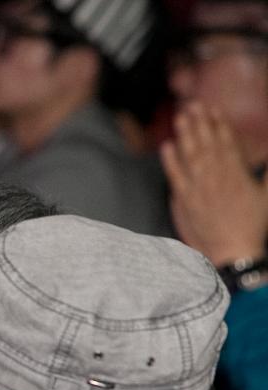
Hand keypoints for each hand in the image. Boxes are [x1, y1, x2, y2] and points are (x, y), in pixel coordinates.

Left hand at [161, 102, 267, 265]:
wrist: (232, 251)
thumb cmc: (252, 225)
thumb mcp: (267, 194)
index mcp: (237, 172)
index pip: (226, 141)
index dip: (219, 123)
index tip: (214, 109)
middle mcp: (217, 176)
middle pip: (207, 143)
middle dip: (201, 122)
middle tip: (194, 104)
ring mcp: (199, 188)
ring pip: (191, 155)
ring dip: (186, 134)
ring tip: (181, 117)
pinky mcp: (185, 201)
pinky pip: (176, 176)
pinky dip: (170, 160)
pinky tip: (166, 146)